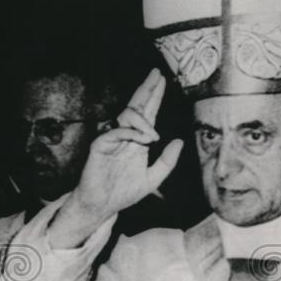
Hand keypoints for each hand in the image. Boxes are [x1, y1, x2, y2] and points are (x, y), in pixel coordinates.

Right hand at [51, 69, 182, 247]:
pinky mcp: (100, 145)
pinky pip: (118, 131)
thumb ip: (167, 161)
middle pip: (137, 106)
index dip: (154, 96)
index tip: (162, 80)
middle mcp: (125, 135)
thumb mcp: (153, 178)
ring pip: (129, 116)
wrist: (103, 206)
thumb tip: (179, 141)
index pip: (147, 113)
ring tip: (153, 136)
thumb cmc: (124, 193)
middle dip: (148, 89)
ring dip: (144, 121)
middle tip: (157, 74)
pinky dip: (132, 133)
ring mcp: (112, 138)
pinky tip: (144, 139)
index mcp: (137, 140)